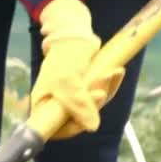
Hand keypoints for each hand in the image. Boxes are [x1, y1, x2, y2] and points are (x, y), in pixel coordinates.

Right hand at [31, 0, 124, 140]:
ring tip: (112, 72)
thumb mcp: (69, 82)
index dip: (73, 128)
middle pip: (79, 118)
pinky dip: (110, 83)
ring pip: (94, 105)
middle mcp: (57, 104)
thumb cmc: (65, 56)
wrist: (75, 32)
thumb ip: (79, 105)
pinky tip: (117, 72)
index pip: (56, 129)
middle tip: (100, 90)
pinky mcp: (87, 88)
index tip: (87, 121)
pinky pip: (101, 92)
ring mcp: (73, 97)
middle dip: (94, 104)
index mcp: (43, 105)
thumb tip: (93, 127)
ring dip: (105, 90)